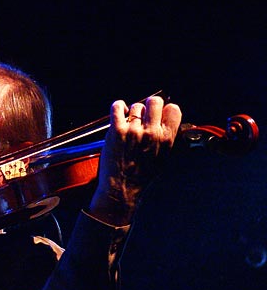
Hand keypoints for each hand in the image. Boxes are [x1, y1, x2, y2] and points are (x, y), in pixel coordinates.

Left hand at [89, 96, 181, 225]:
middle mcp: (151, 133)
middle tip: (145, 115)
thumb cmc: (142, 175)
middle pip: (154, 101)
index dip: (166, 110)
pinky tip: (120, 113)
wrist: (122, 188)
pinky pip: (117, 107)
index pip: (173, 109)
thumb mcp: (164, 157)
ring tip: (131, 124)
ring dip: (133, 113)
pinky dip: (118, 107)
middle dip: (150, 106)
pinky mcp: (116, 131)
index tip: (160, 115)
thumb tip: (168, 120)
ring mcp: (133, 130)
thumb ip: (167, 137)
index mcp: (166, 139)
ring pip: (136, 106)